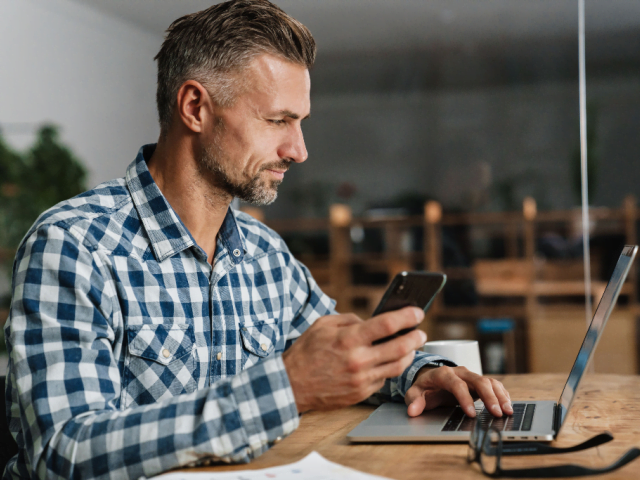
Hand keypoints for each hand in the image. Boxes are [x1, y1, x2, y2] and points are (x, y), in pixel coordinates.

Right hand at [283, 307, 426, 412]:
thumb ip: (349, 319)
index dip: (407, 317)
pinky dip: (389, 368)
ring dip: (409, 354)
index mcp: (349, 339)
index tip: (418, 312)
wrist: (292, 385)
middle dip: (416, 338)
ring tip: (410, 346)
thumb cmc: (306, 352)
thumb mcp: (323, 325)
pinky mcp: (362, 393)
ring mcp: (362, 380)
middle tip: (421, 332)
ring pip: (398, 366)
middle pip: (401, 348)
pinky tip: (388, 361)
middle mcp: (358, 360)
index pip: (387, 325)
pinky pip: (384, 379)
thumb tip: (370, 321)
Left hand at [405, 366, 512, 417]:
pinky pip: (494, 385)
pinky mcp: (479, 382)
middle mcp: (460, 372)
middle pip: (478, 380)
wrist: (431, 378)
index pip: (456, 384)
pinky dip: (502, 395)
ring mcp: (471, 376)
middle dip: (489, 397)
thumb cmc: (424, 387)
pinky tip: (508, 406)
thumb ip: (414, 401)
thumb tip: (412, 410)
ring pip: (489, 382)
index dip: (464, 398)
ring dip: (499, 396)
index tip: (471, 413)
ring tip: (507, 412)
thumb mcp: (414, 393)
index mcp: (443, 374)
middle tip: (497, 413)